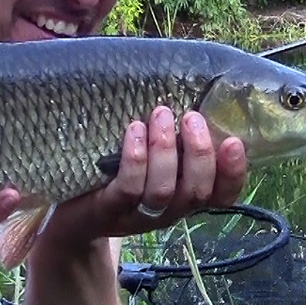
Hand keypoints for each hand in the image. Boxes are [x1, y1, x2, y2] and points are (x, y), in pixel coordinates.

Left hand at [49, 106, 247, 245]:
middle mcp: (168, 212)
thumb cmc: (118, 174)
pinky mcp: (108, 209)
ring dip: (166, 150)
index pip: (223, 195)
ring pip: (163, 191)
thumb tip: (195, 87)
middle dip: (199, 153)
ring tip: (161, 114)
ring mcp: (138, 215)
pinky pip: (128, 187)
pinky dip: (136, 158)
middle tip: (192, 117)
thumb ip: (175, 138)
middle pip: (197, 193)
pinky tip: (134, 130)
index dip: (234, 172)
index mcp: (185, 197)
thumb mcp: (153, 159)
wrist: (71, 217)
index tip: (234, 141)